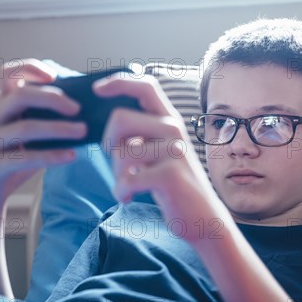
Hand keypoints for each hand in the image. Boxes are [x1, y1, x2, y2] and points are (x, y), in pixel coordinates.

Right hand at [0, 59, 86, 218]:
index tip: (55, 75)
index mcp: (1, 107)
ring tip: (82, 131)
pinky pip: (25, 157)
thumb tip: (84, 114)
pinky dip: (51, 156)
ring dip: (58, 128)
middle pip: (20, 96)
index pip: (7, 74)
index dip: (29, 68)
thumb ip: (45, 122)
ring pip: (24, 128)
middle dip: (52, 98)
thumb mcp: (26, 138)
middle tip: (78, 108)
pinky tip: (71, 156)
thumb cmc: (10, 162)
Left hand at [94, 73, 234, 243]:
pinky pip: (127, 179)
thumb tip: (112, 122)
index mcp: (170, 121)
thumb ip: (143, 135)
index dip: (118, 82)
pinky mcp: (170, 175)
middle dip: (108, 144)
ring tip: (128, 187)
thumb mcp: (160, 153)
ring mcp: (174, 151)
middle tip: (119, 165)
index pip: (146, 86)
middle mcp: (174, 130)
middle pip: (120, 118)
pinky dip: (121, 192)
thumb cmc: (174, 186)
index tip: (98, 90)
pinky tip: (129, 197)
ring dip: (116, 175)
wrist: (203, 218)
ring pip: (121, 152)